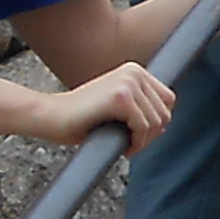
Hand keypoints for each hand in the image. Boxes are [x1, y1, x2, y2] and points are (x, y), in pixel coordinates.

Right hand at [35, 62, 176, 154]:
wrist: (52, 117)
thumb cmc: (82, 118)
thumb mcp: (117, 105)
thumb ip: (140, 105)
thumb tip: (166, 119)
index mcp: (135, 71)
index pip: (168, 100)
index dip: (156, 123)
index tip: (137, 135)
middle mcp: (134, 72)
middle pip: (165, 112)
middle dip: (151, 134)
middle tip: (131, 143)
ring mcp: (128, 82)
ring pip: (157, 122)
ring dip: (143, 141)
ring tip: (125, 145)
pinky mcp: (121, 97)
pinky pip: (144, 127)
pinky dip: (137, 143)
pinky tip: (123, 147)